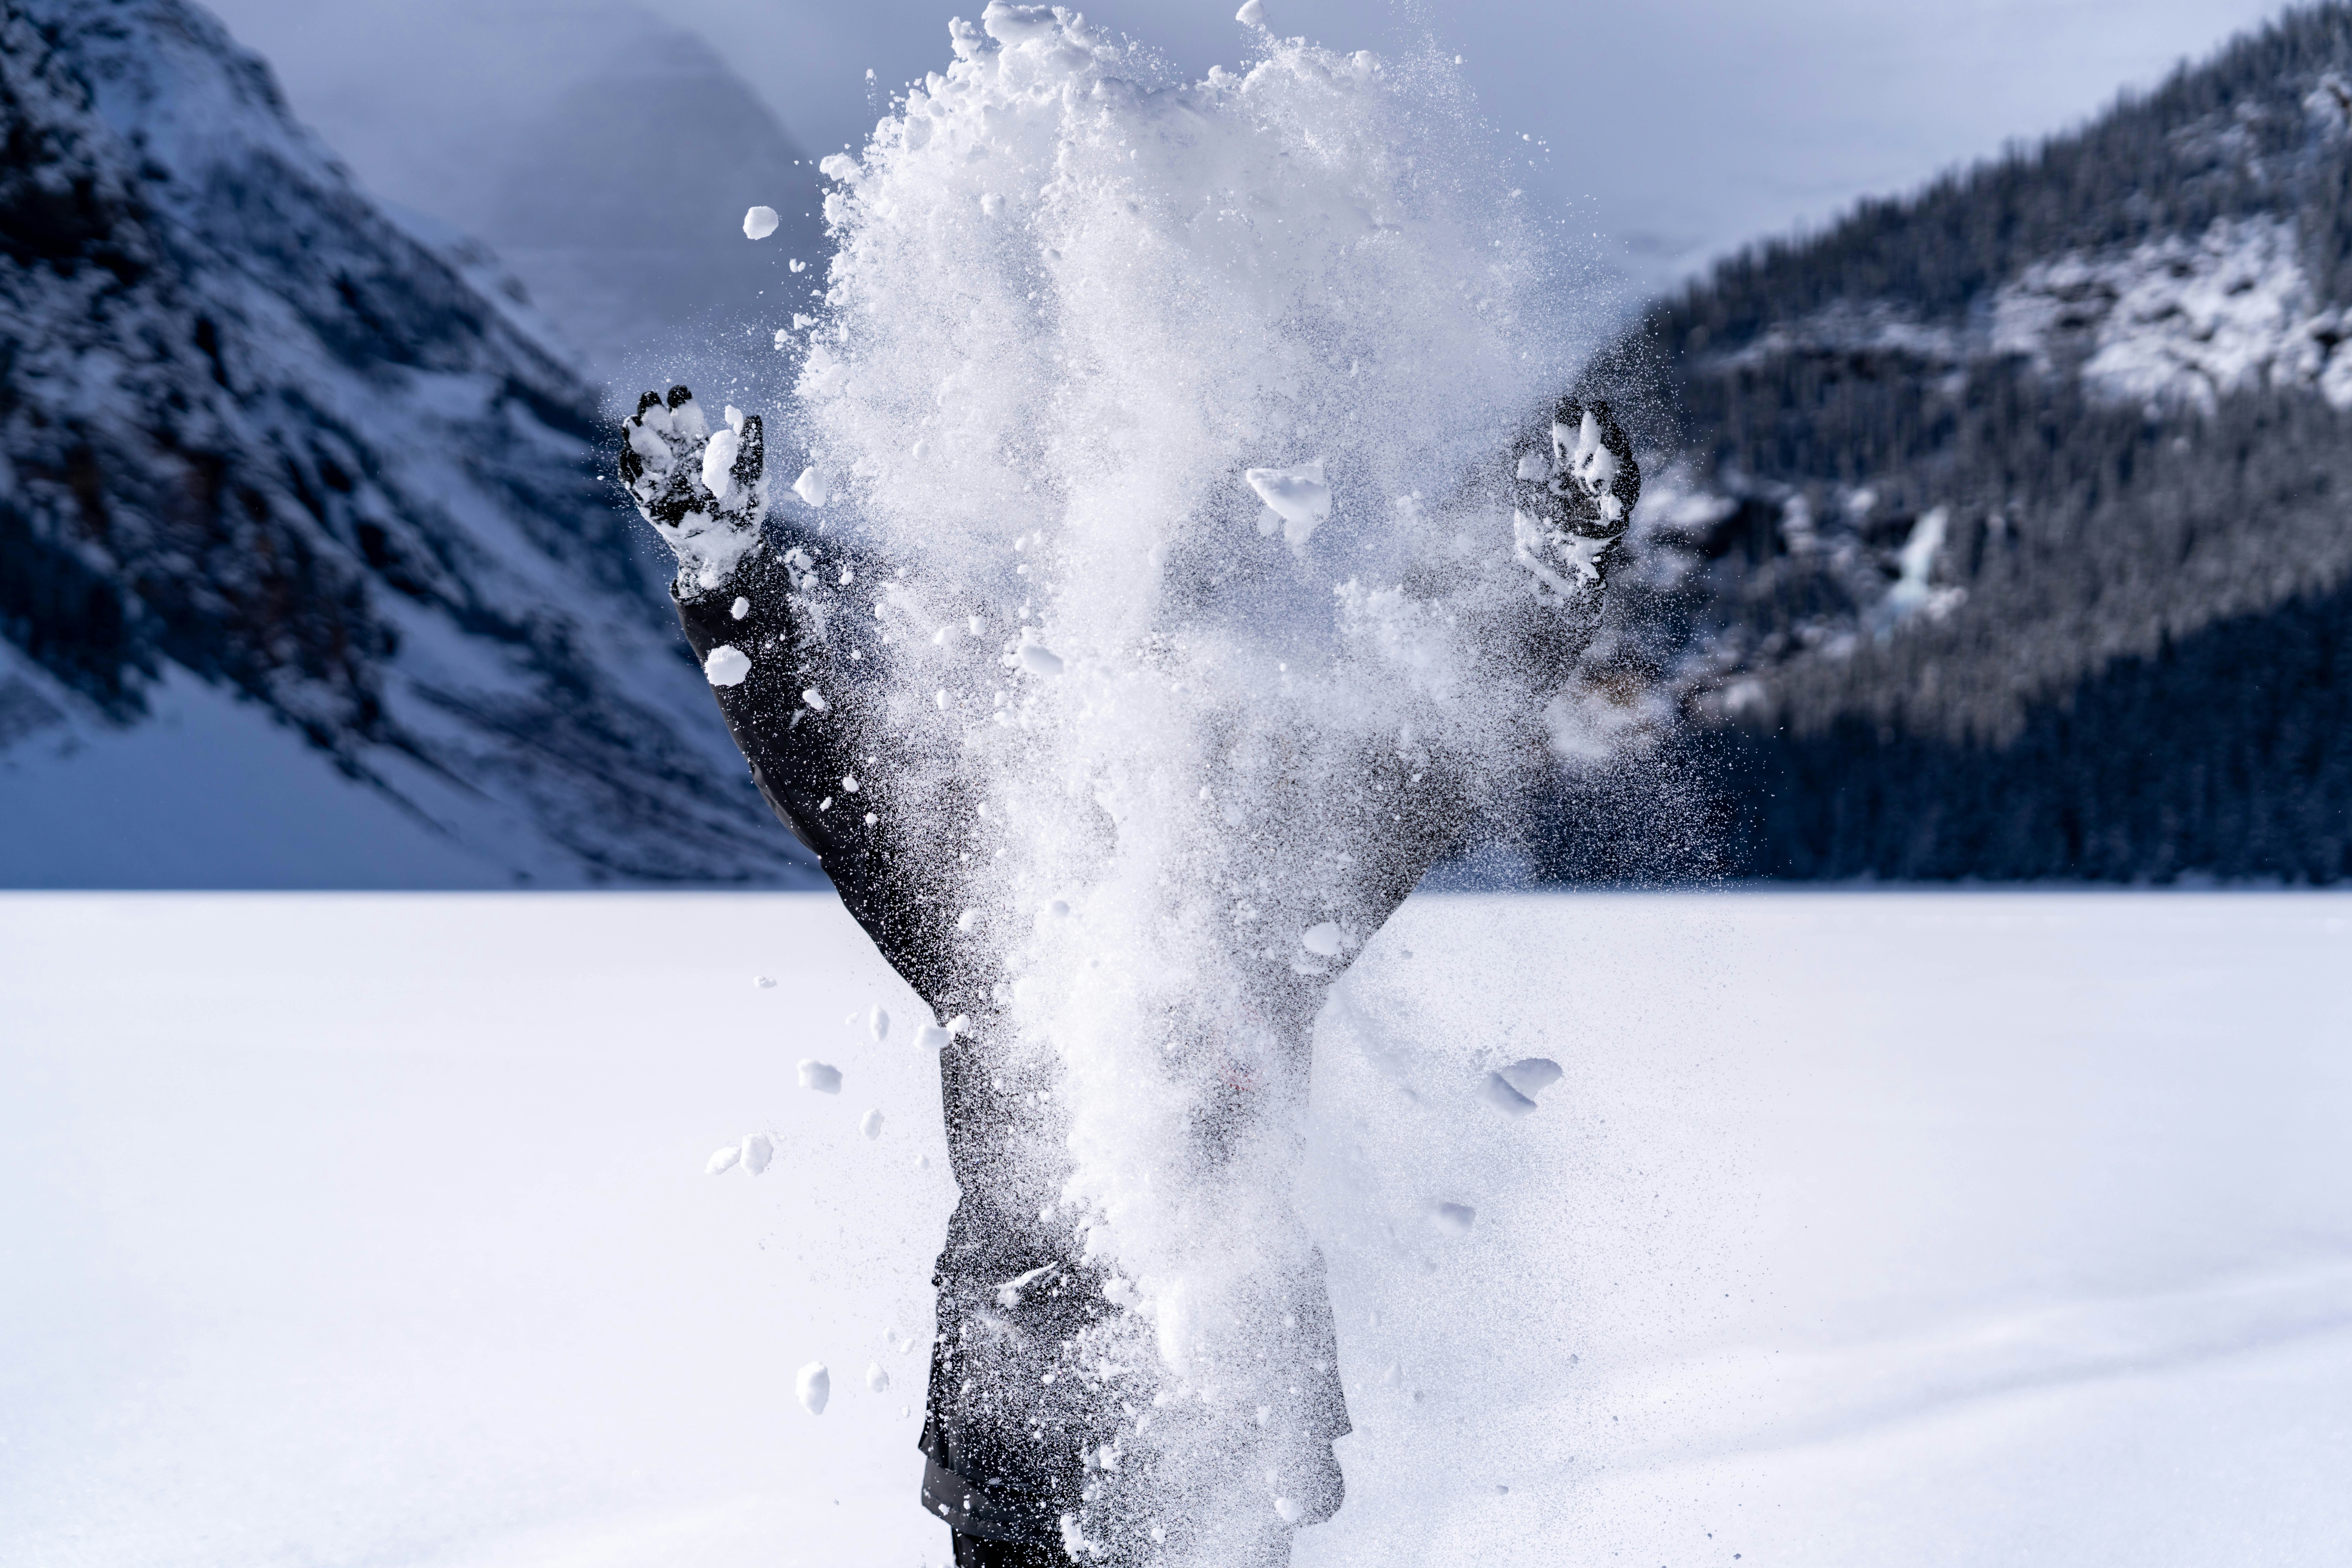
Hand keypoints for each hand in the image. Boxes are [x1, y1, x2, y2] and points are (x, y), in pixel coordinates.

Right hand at [618, 385, 766, 587]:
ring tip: (634, 424)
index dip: (681, 404)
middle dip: (653, 413)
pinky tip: (630, 456)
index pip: (687, 417)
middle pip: (659, 427)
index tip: (678, 392)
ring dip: (638, 438)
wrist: (729, 545)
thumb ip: (752, 449)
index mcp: (699, 444)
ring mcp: (660, 477)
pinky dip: (632, 469)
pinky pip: (636, 481)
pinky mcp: (648, 499)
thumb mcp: (754, 478)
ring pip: (643, 451)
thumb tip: (754, 417)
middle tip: (649, 399)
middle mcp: (676, 455)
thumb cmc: (744, 507)